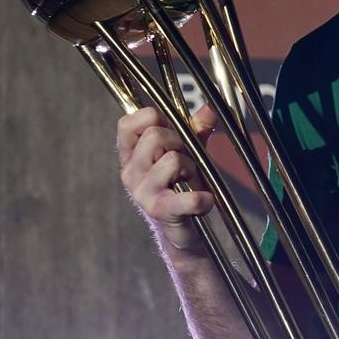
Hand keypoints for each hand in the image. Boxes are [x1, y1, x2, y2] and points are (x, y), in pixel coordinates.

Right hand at [117, 102, 217, 253]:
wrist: (178, 228)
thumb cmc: (178, 183)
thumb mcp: (184, 152)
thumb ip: (194, 129)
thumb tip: (210, 110)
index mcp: (129, 155)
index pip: (127, 123)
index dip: (153, 119)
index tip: (169, 130)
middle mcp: (129, 171)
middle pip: (155, 135)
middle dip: (179, 142)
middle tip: (184, 159)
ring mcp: (142, 191)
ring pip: (173, 159)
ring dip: (191, 167)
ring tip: (189, 179)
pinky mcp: (160, 210)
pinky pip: (189, 197)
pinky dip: (203, 198)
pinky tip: (206, 200)